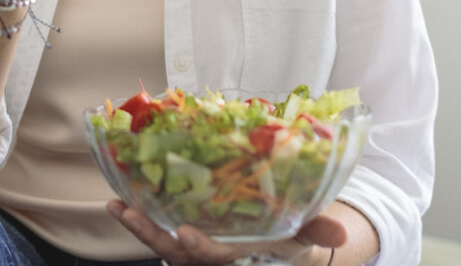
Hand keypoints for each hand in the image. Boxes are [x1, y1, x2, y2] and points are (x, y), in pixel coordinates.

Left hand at [107, 200, 345, 265]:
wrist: (278, 248)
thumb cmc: (291, 238)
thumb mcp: (306, 234)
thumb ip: (318, 230)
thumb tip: (342, 232)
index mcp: (242, 259)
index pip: (219, 259)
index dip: (203, 250)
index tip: (186, 234)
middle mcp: (212, 262)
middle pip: (178, 257)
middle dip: (154, 237)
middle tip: (131, 213)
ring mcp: (195, 255)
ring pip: (163, 248)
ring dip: (139, 227)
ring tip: (118, 205)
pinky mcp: (184, 243)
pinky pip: (159, 235)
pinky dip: (140, 219)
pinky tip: (120, 200)